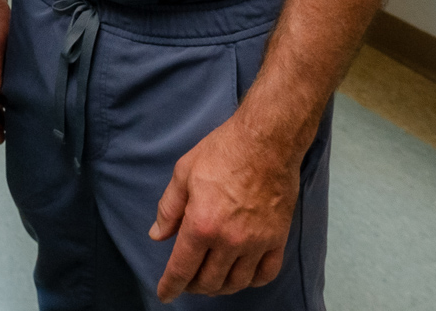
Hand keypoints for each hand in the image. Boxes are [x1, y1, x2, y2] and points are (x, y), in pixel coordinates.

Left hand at [149, 114, 307, 300]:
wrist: (267, 140)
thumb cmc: (223, 151)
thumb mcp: (183, 173)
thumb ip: (168, 208)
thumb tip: (157, 235)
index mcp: (201, 225)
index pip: (182, 269)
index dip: (170, 286)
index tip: (165, 294)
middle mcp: (229, 240)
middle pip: (208, 281)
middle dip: (193, 286)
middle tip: (187, 280)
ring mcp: (256, 242)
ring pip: (236, 283)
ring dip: (220, 287)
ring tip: (211, 279)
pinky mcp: (277, 238)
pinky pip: (264, 273)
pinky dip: (251, 281)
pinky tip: (241, 274)